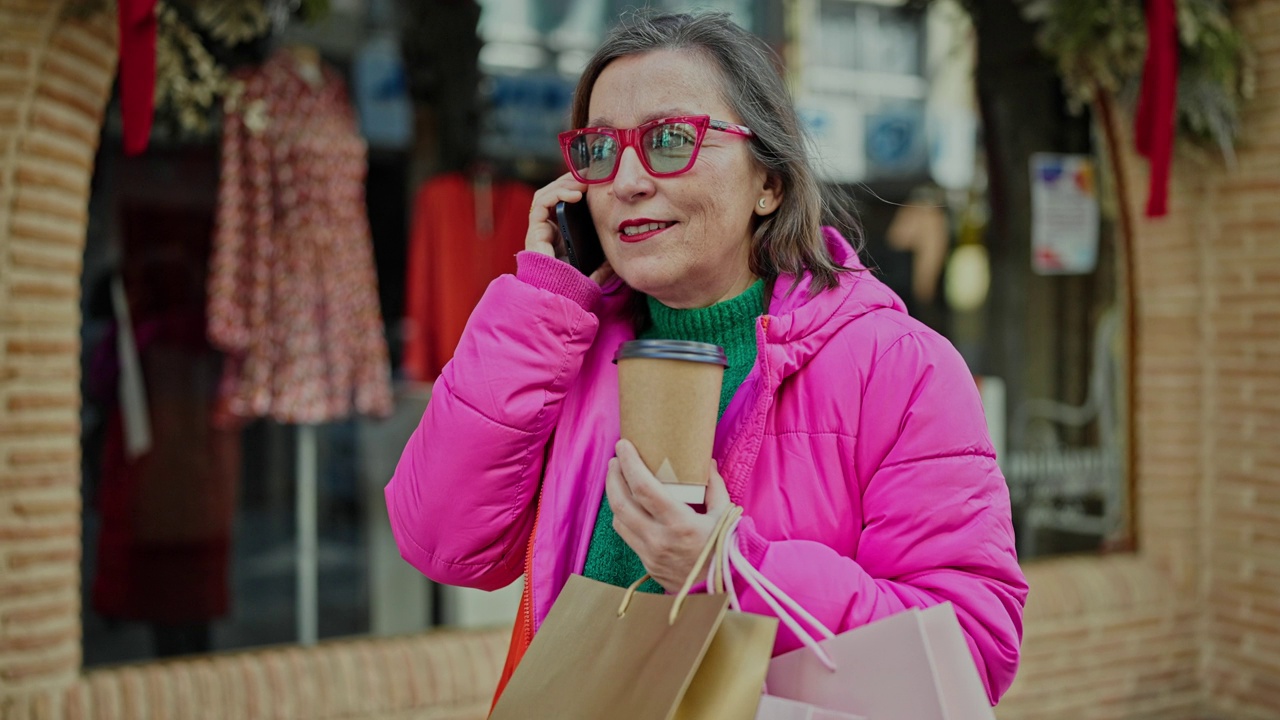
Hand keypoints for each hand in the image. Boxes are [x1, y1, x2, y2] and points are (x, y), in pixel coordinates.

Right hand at [526, 173, 615, 286]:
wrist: (558, 297)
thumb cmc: (573, 285)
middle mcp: (547, 229)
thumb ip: (603, 264)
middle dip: (572, 180)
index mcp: (560, 235)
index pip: (565, 203)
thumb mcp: (595, 269)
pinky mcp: (534, 230)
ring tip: (584, 181)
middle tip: (592, 174)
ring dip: (565, 183)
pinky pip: (541, 202)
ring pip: (546, 194)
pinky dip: (557, 193)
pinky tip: (576, 194)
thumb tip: (616, 260)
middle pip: (555, 194)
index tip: (598, 181)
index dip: (579, 188)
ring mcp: (539, 229)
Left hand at [606, 439, 732, 591]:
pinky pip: (627, 535)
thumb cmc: (726, 550)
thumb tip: (706, 462)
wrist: (723, 590)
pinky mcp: (647, 564)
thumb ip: (714, 487)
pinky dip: (623, 516)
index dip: (629, 464)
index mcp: (679, 524)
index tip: (623, 446)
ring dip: (614, 496)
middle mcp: (659, 539)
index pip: (644, 488)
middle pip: (621, 503)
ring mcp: (650, 554)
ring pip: (619, 520)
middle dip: (614, 477)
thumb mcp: (726, 515)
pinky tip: (628, 504)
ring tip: (618, 478)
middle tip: (615, 459)